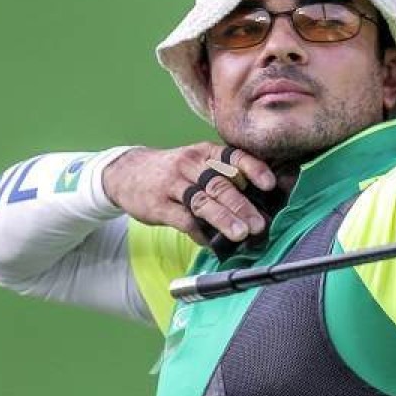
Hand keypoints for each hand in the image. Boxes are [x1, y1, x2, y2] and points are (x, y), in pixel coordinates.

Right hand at [101, 143, 278, 246]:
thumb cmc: (174, 171)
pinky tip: (211, 243)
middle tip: (259, 224)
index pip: (233, 156)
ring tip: (241, 234)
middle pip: (220, 184)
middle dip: (242, 205)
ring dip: (224, 219)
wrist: (126, 172)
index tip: (270, 184)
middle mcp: (190, 164)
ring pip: (202, 201)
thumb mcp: (197, 163)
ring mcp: (173, 184)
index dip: (253, 169)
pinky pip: (182, 220)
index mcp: (206, 152)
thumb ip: (224, 177)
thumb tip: (261, 201)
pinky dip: (199, 233)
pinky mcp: (158, 205)